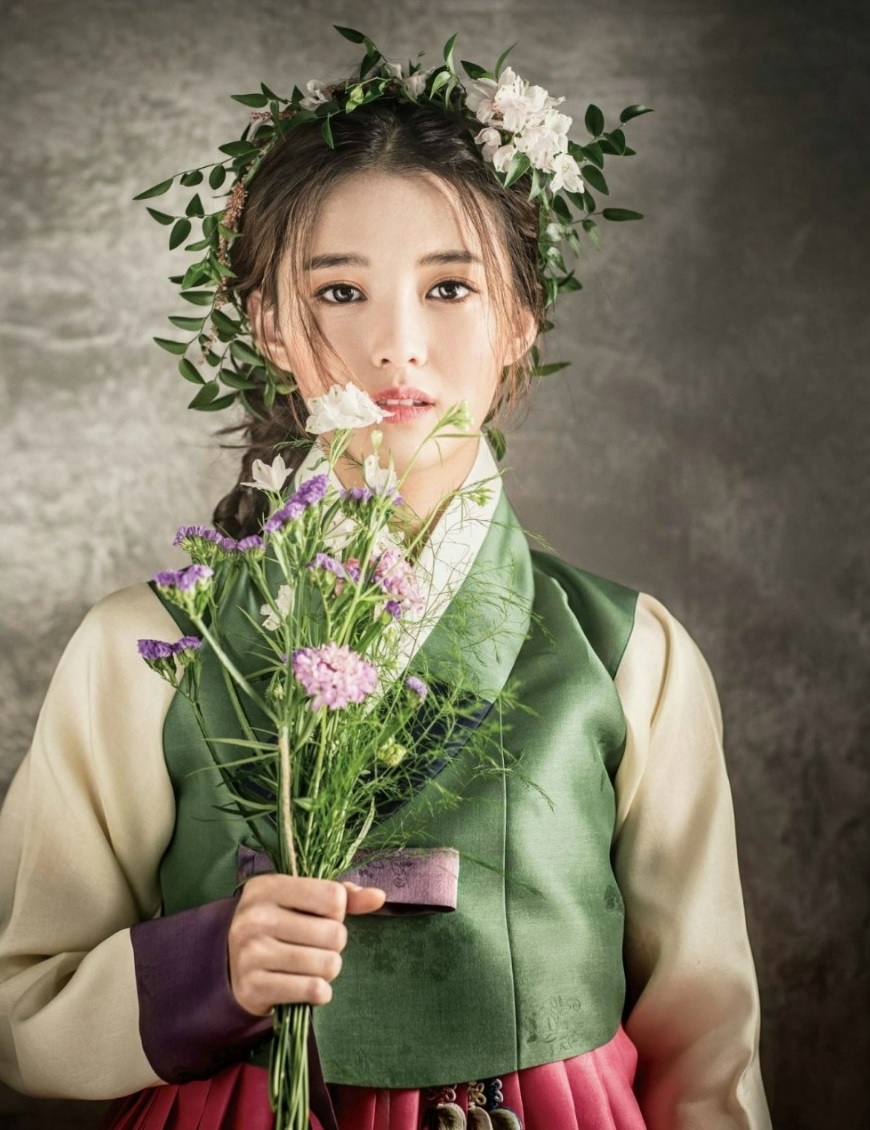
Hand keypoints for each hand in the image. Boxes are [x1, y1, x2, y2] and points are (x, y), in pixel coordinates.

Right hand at [227, 874, 385, 1015]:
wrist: (232, 962)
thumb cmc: (280, 923)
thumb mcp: (303, 900)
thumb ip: (343, 895)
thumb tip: (379, 896)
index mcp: (268, 886)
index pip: (333, 897)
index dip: (338, 911)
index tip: (322, 916)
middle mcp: (255, 917)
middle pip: (334, 933)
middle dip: (335, 943)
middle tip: (318, 945)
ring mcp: (251, 953)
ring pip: (327, 964)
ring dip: (329, 968)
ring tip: (313, 964)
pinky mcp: (254, 986)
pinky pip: (312, 989)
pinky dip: (320, 991)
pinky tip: (309, 985)